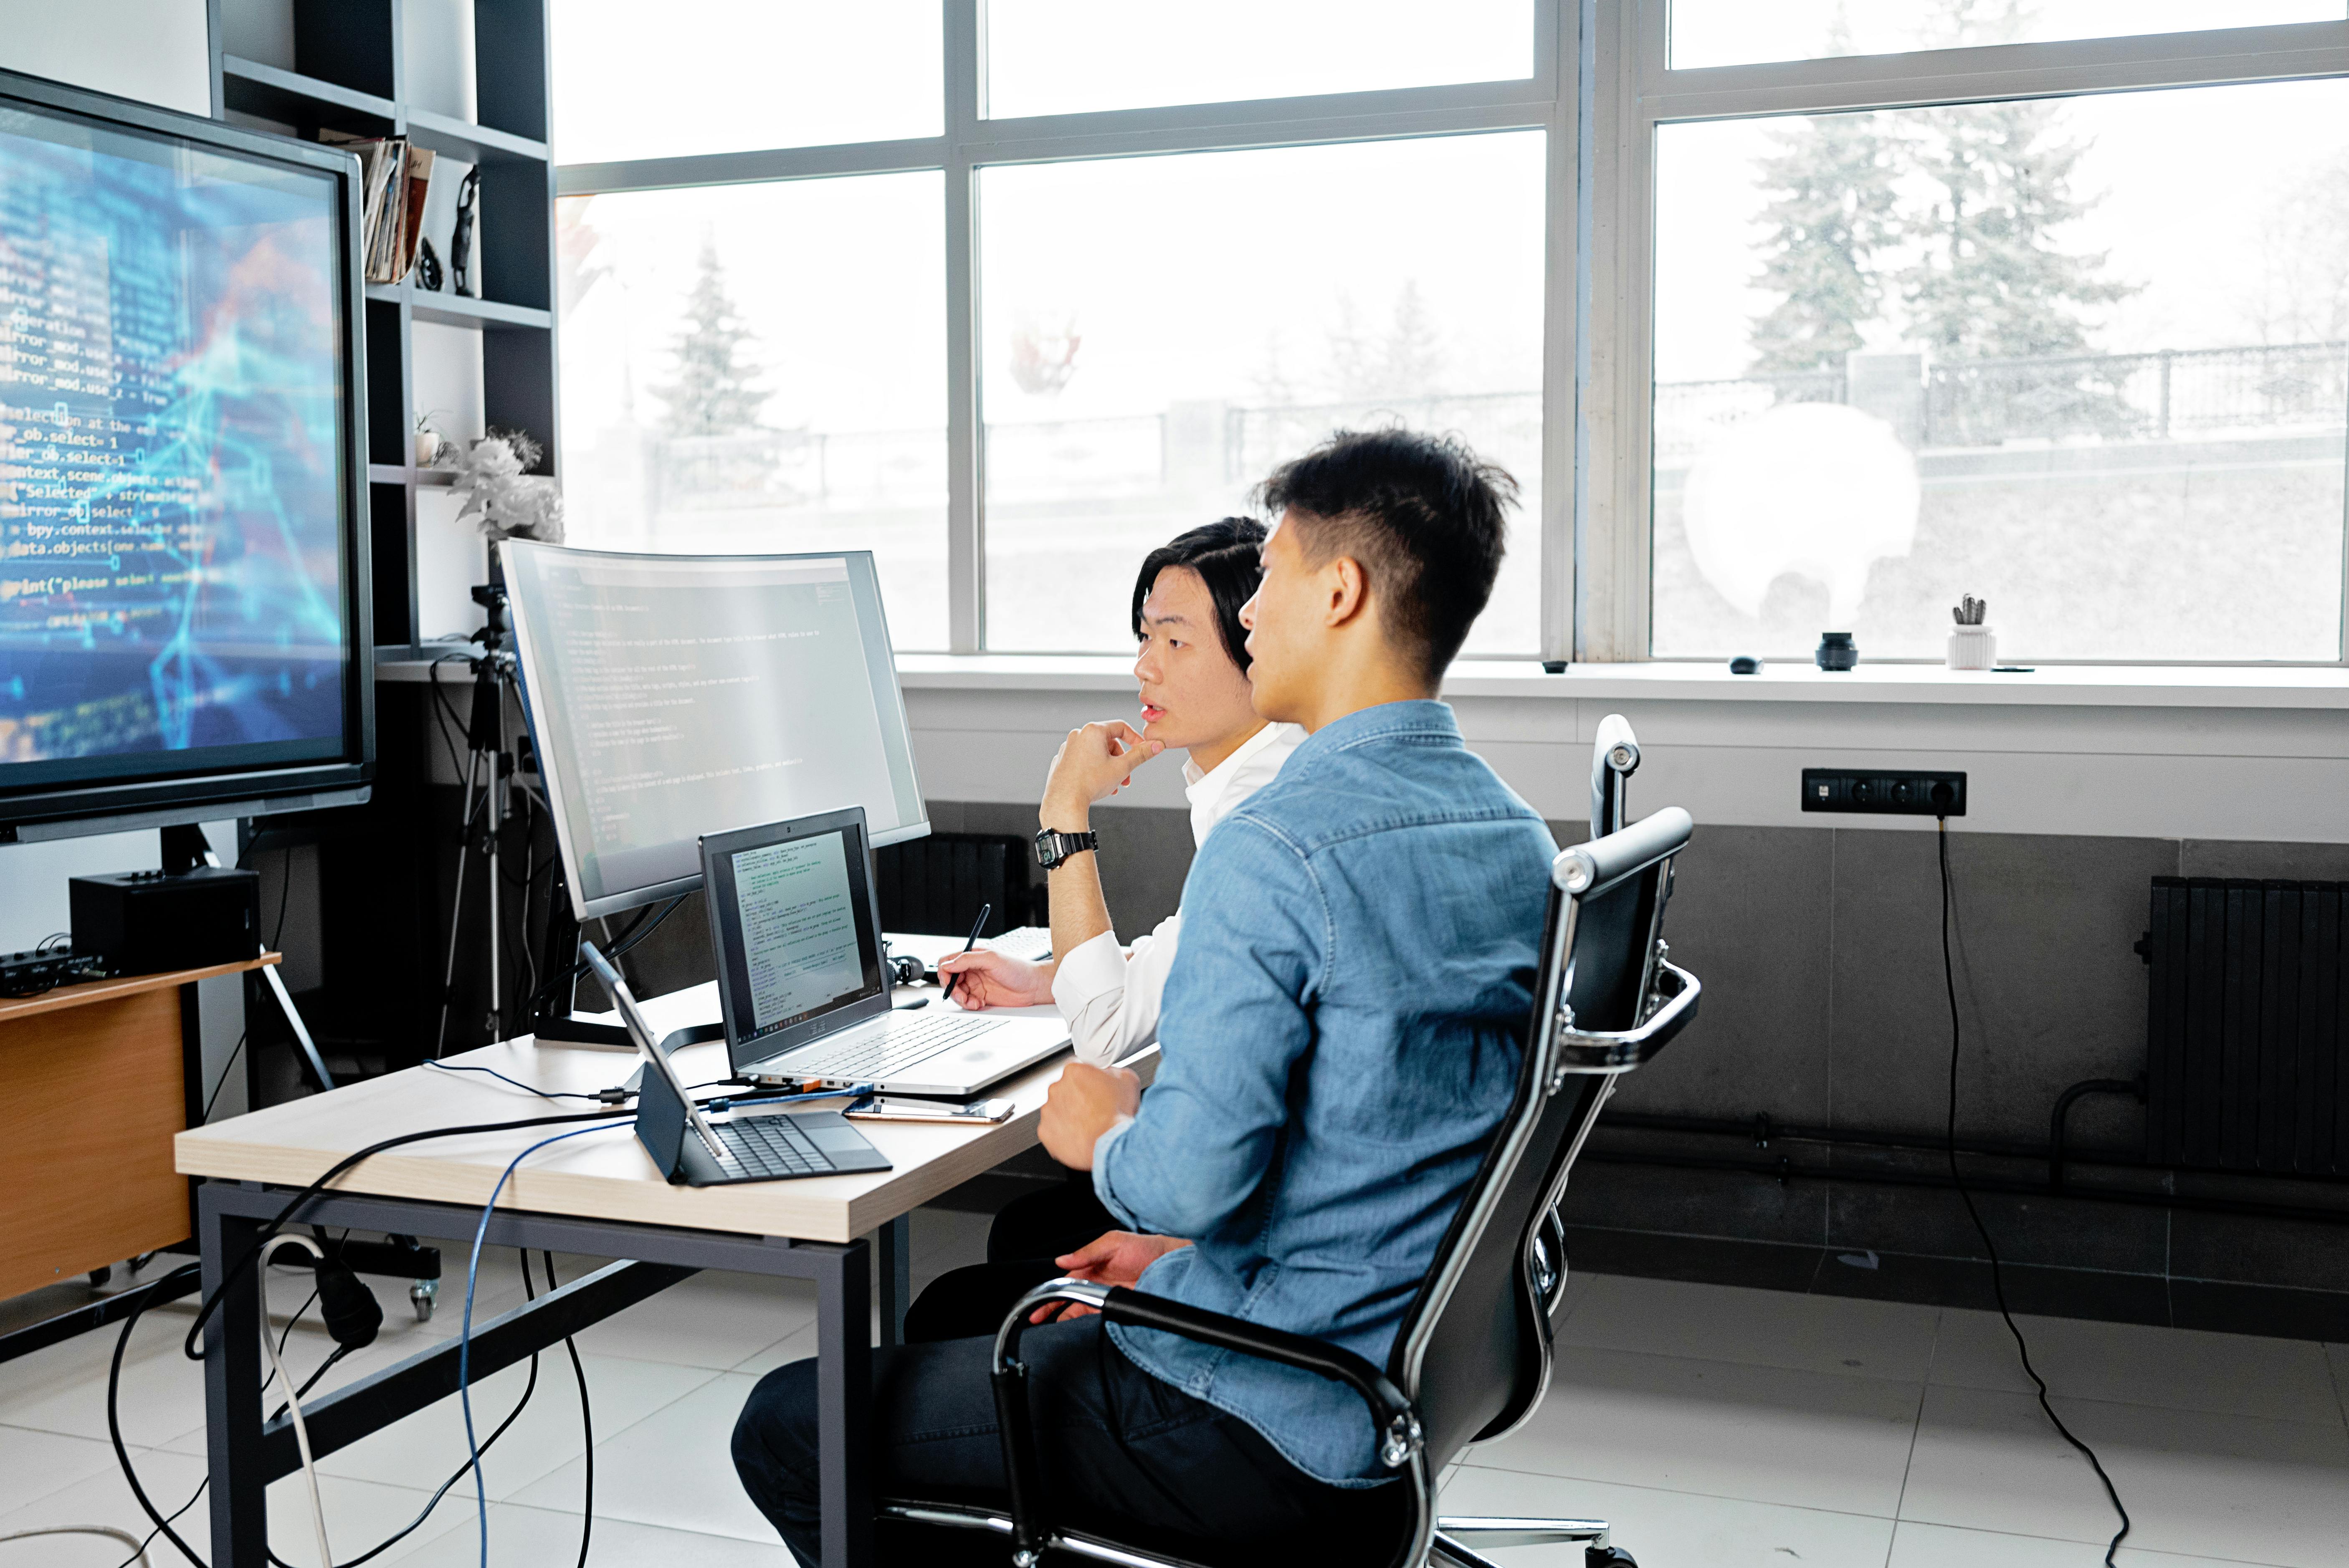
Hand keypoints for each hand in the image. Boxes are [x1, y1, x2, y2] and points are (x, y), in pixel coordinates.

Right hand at [932, 950, 1053, 1009]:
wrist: (1033, 987)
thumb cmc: (1018, 969)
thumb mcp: (992, 959)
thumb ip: (968, 959)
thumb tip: (948, 964)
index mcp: (972, 957)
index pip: (948, 962)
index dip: (945, 972)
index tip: (950, 981)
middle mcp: (972, 970)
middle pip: (949, 980)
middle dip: (952, 990)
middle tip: (962, 996)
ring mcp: (976, 984)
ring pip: (956, 993)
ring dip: (961, 999)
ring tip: (973, 1002)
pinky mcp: (981, 996)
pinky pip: (966, 1003)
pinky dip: (969, 1005)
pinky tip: (979, 1004)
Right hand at [1030, 1230, 1190, 1322]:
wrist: (1172, 1264)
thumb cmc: (1146, 1247)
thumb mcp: (1113, 1242)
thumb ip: (1087, 1252)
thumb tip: (1062, 1259)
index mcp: (1090, 1265)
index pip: (1064, 1281)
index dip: (1049, 1293)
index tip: (1036, 1303)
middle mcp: (1096, 1283)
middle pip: (1068, 1299)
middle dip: (1050, 1309)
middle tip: (1036, 1319)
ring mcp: (1107, 1298)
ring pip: (1079, 1312)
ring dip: (1066, 1319)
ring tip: (1053, 1329)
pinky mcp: (1119, 1309)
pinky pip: (1097, 1320)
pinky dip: (1085, 1326)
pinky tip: (1077, 1330)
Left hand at [1038, 1062, 1141, 1169]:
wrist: (1112, 1143)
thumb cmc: (1118, 1114)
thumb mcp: (1128, 1080)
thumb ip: (1113, 1071)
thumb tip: (1111, 1074)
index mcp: (1074, 1071)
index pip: (1076, 1069)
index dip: (1087, 1079)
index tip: (1093, 1088)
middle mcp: (1056, 1088)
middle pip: (1064, 1089)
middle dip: (1076, 1098)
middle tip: (1093, 1109)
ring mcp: (1048, 1111)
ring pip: (1057, 1110)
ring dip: (1068, 1115)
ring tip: (1087, 1125)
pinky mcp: (1045, 1131)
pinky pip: (1051, 1130)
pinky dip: (1062, 1133)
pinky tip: (1078, 1136)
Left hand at [1041, 721, 1163, 830]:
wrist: (1064, 802)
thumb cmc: (1090, 783)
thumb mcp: (1122, 767)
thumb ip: (1141, 754)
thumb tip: (1156, 745)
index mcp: (1093, 731)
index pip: (1121, 727)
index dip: (1136, 739)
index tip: (1142, 750)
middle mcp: (1078, 735)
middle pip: (1108, 742)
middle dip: (1120, 760)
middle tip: (1125, 778)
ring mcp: (1067, 747)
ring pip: (1096, 753)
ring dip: (1108, 767)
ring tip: (1112, 785)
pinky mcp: (1061, 760)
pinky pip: (1083, 760)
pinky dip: (1093, 769)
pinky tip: (1096, 785)